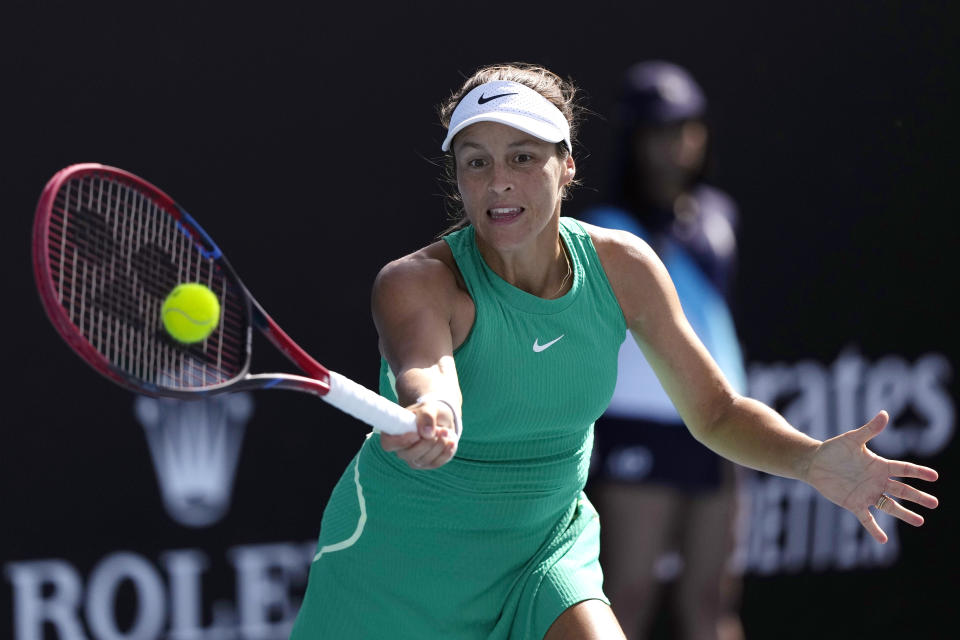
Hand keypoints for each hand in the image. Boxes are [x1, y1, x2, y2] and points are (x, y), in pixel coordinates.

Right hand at [379, 398, 458, 469]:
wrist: (440, 418)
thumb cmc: (429, 412)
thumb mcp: (429, 408)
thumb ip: (426, 417)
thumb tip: (427, 433)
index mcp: (394, 433)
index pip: (388, 444)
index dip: (400, 442)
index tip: (417, 434)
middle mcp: (402, 449)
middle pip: (409, 455)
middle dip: (427, 444)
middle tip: (441, 430)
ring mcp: (414, 458)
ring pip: (424, 460)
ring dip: (439, 446)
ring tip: (447, 432)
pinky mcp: (428, 463)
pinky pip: (436, 463)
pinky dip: (446, 453)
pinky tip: (451, 442)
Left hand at [805, 410, 938, 542]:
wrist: (814, 463)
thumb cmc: (834, 449)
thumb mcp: (852, 439)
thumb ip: (869, 430)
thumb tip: (884, 414)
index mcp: (880, 466)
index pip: (903, 469)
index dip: (918, 472)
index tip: (934, 477)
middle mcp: (877, 482)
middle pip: (902, 490)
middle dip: (918, 497)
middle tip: (934, 503)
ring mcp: (867, 494)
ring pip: (890, 506)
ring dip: (904, 514)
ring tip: (920, 521)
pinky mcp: (854, 504)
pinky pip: (867, 519)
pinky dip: (874, 528)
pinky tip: (883, 540)